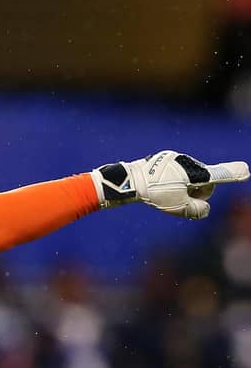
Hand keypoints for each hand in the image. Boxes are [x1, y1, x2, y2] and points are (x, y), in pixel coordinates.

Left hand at [90, 150, 249, 218]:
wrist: (129, 181)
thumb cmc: (155, 194)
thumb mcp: (179, 207)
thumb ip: (198, 210)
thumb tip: (204, 209)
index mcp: (194, 172)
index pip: (218, 175)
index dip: (234, 174)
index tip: (247, 170)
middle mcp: (187, 161)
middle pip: (202, 180)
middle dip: (195, 191)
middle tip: (178, 199)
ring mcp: (174, 158)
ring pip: (188, 176)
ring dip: (182, 186)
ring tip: (163, 191)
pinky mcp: (163, 158)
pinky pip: (174, 172)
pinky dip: (171, 180)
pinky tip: (158, 186)